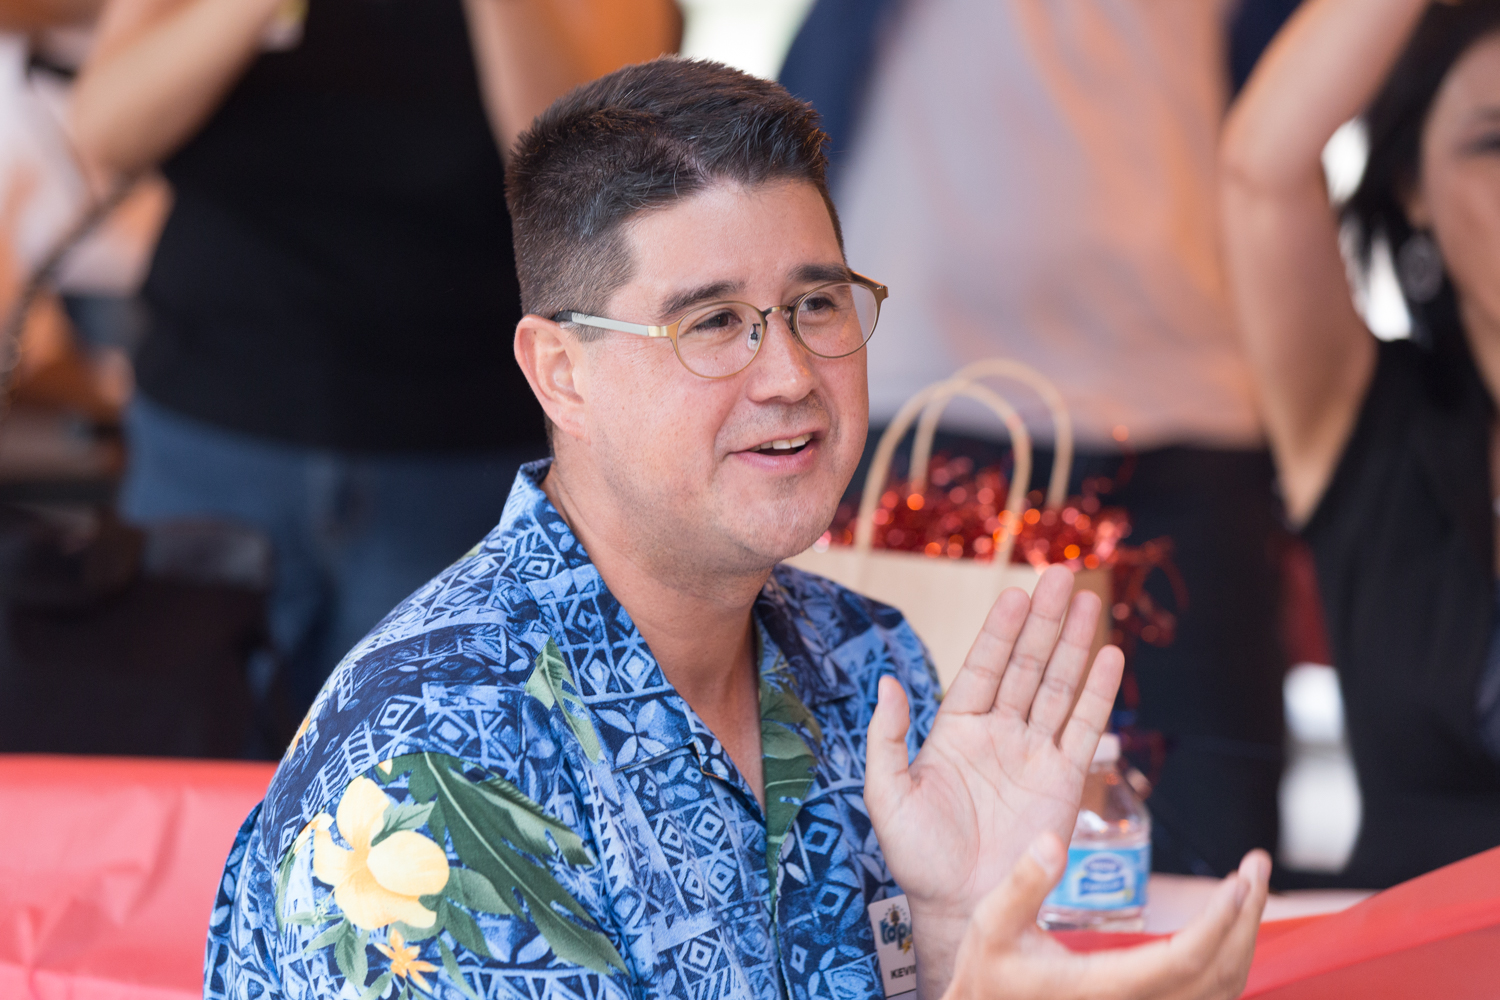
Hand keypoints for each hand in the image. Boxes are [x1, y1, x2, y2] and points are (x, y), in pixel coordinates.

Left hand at [864, 565, 1125, 996]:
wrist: (959, 906)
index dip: (1001, 630)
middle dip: (1045, 620)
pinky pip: (1085, 728)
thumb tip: (889, 682)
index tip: (1017, 592)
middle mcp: (998, 733)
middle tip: (1063, 574)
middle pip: (1026, 664)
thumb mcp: (887, 793)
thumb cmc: (918, 855)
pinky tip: (1111, 655)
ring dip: (1075, 643)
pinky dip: (1098, 693)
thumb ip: (887, 737)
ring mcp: (1033, 754)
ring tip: (1090, 599)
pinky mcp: (1064, 781)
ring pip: (1058, 686)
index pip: (983, 666)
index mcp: (956, 728)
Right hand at [946, 833, 1271, 999]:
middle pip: (1217, 975)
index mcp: (1100, 989)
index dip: (1217, 924)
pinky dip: (1230, 960)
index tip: (1236, 881)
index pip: (1180, 961)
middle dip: (1245, 917)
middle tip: (1256, 865)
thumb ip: (1023, 884)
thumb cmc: (991, 974)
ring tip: (1249, 885)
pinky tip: (1230, 924)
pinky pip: (1208, 995)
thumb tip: (1052, 841)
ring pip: (1221, 990)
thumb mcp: (992, 924)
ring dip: (1245, 937)